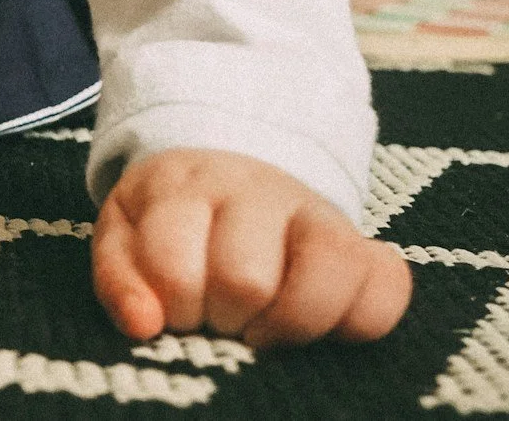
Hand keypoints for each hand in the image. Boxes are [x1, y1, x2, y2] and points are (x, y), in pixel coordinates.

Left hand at [92, 149, 411, 347]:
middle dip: (225, 320)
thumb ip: (119, 280)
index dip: (175, 309)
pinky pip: (389, 286)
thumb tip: (143, 325)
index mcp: (184, 187)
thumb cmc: (169, 225)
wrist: (226, 177)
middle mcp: (255, 191)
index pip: (175, 269)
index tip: (178, 313)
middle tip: (220, 319)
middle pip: (246, 279)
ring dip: (290, 324)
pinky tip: (321, 331)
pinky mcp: (366, 244)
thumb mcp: (124, 239)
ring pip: (329, 272)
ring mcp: (317, 213)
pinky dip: (360, 321)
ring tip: (264, 332)